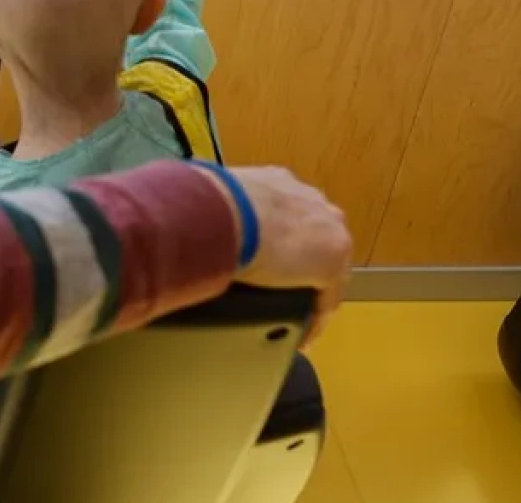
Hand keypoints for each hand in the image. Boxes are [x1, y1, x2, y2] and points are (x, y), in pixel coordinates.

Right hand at [214, 166, 352, 344]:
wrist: (225, 213)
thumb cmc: (210, 202)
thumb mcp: (216, 201)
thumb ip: (218, 211)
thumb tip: (190, 223)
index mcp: (282, 183)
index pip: (291, 214)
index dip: (282, 237)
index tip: (268, 257)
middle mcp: (312, 203)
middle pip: (318, 240)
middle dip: (305, 263)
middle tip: (283, 289)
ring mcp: (329, 232)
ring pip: (327, 270)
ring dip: (311, 291)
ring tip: (294, 315)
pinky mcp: (330, 265)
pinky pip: (326, 301)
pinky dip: (314, 320)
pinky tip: (301, 337)